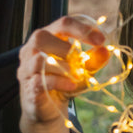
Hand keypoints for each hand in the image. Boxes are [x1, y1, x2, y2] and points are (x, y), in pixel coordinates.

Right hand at [16, 15, 105, 132]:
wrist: (48, 109)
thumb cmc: (65, 81)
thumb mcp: (84, 69)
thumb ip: (94, 59)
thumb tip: (106, 51)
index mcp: (48, 37)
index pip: (62, 23)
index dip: (82, 29)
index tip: (101, 40)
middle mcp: (32, 49)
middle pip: (42, 37)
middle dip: (67, 49)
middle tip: (82, 62)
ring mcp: (26, 67)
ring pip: (39, 59)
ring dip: (64, 67)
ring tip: (78, 75)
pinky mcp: (28, 86)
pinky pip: (40, 79)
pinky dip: (59, 81)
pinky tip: (71, 85)